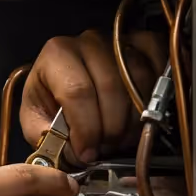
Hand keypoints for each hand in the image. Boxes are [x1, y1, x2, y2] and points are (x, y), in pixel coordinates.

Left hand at [19, 29, 165, 166]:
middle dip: (110, 128)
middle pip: (110, 86)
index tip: (88, 153)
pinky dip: (155, 95)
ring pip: (137, 79)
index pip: (77, 91)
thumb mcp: (36, 122)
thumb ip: (47, 137)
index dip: (86, 128)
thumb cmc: (51, 103)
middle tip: (106, 148)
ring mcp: (119, 42)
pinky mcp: (143, 44)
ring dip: (133, 119)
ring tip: (121, 138)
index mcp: (57, 55)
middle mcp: (89, 42)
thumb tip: (75, 153)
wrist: (66, 88)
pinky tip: (141, 117)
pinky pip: (158, 66)